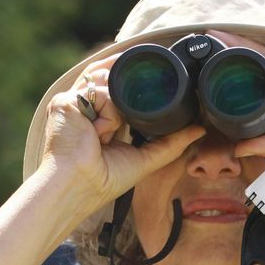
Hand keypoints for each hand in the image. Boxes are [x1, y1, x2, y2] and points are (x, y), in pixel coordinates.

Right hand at [40, 57, 205, 208]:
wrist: (80, 185)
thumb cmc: (104, 180)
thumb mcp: (146, 159)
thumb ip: (172, 143)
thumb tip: (199, 128)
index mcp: (100, 118)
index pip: (120, 90)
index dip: (135, 86)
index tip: (152, 88)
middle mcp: (85, 107)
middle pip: (112, 78)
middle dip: (126, 87)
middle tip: (125, 122)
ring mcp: (74, 102)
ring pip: (109, 84)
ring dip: (116, 111)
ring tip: (104, 138)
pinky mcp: (65, 100)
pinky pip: (100, 93)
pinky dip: (107, 114)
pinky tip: (96, 134)